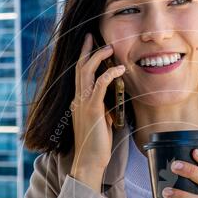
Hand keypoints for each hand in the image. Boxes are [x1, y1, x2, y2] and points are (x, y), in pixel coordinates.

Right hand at [70, 32, 124, 176]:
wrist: (89, 161)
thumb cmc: (96, 145)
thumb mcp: (100, 122)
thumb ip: (103, 109)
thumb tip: (112, 102)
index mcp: (78, 101)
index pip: (80, 74)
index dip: (84, 57)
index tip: (90, 43)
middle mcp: (78, 99)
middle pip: (80, 67)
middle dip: (88, 50)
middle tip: (95, 36)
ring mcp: (83, 103)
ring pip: (87, 71)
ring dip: (98, 57)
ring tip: (110, 48)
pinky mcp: (92, 109)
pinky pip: (100, 85)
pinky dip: (109, 74)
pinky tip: (120, 69)